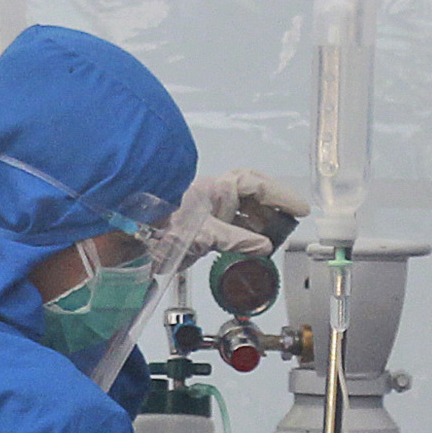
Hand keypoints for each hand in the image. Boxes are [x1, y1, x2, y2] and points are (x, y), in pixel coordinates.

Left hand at [172, 168, 314, 256]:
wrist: (133, 243)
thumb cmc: (160, 230)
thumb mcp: (202, 234)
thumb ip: (235, 239)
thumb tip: (263, 245)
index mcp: (215, 188)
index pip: (256, 185)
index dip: (280, 195)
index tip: (299, 209)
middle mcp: (214, 196)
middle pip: (253, 193)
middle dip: (273, 203)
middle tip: (292, 217)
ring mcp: (209, 212)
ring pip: (244, 211)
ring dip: (262, 221)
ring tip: (278, 234)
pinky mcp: (204, 230)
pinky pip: (233, 228)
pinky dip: (247, 236)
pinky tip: (256, 247)